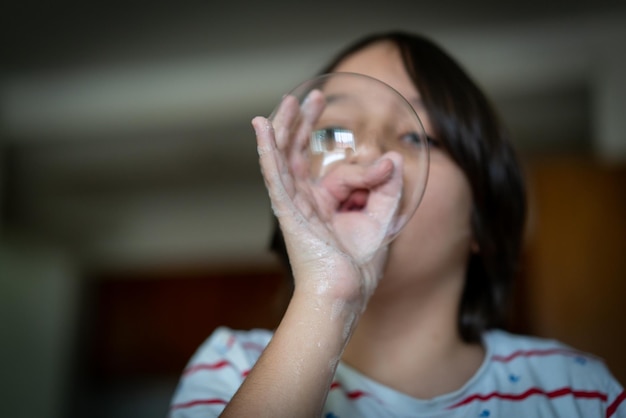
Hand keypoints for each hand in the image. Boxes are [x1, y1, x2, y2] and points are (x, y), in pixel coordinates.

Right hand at [252, 92, 402, 302]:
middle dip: (305, 123)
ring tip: (290, 100)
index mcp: (325, 204)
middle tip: (315, 97)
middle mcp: (305, 200)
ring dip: (285, 126)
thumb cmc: (359, 265)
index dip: (367, 169)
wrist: (345, 292)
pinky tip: (261, 125)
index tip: (387, 166)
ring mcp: (293, 203)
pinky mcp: (286, 207)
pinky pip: (273, 173)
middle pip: (298, 154)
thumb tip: (392, 156)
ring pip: (283, 157)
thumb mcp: (382, 217)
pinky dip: (266, 148)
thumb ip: (387, 186)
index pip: (342, 173)